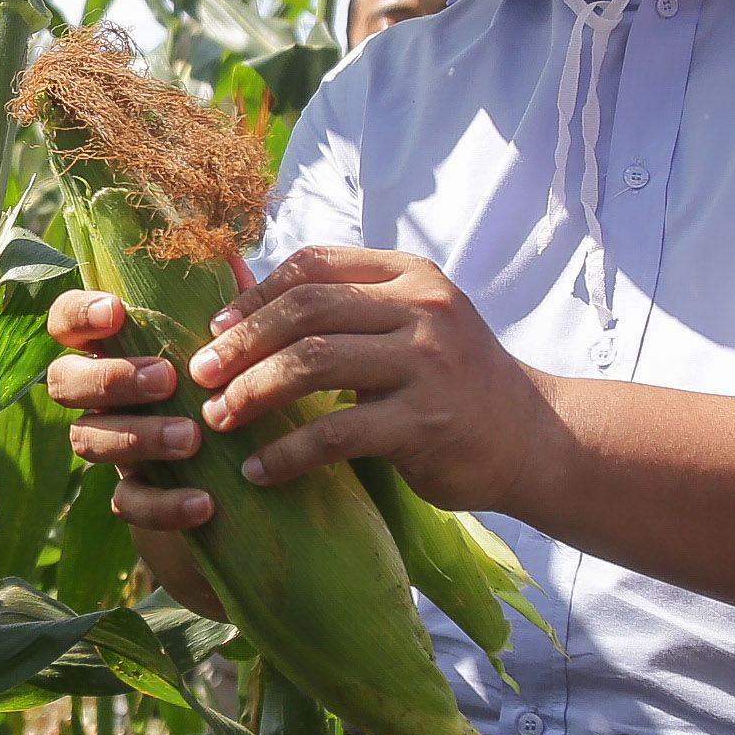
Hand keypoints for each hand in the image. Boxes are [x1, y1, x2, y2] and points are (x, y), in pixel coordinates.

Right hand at [43, 289, 219, 556]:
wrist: (244, 464)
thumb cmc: (225, 378)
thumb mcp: (227, 338)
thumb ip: (225, 299)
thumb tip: (233, 254)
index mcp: (110, 347)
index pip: (64, 321)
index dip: (77, 315)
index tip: (115, 312)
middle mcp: (97, 395)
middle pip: (63, 382)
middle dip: (109, 379)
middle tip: (164, 378)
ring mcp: (109, 445)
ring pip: (85, 441)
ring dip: (136, 437)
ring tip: (191, 438)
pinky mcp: (132, 496)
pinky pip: (127, 503)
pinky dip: (163, 505)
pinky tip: (204, 502)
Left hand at [183, 246, 559, 509]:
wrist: (535, 439)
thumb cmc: (454, 383)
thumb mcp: (409, 326)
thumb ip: (343, 308)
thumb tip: (239, 292)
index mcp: (411, 275)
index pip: (314, 264)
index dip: (255, 295)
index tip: (216, 329)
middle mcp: (422, 308)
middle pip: (305, 309)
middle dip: (241, 343)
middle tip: (200, 376)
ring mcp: (427, 364)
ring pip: (313, 364)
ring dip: (252, 392)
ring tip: (218, 419)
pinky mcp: (425, 422)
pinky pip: (336, 434)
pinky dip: (287, 453)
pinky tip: (259, 470)